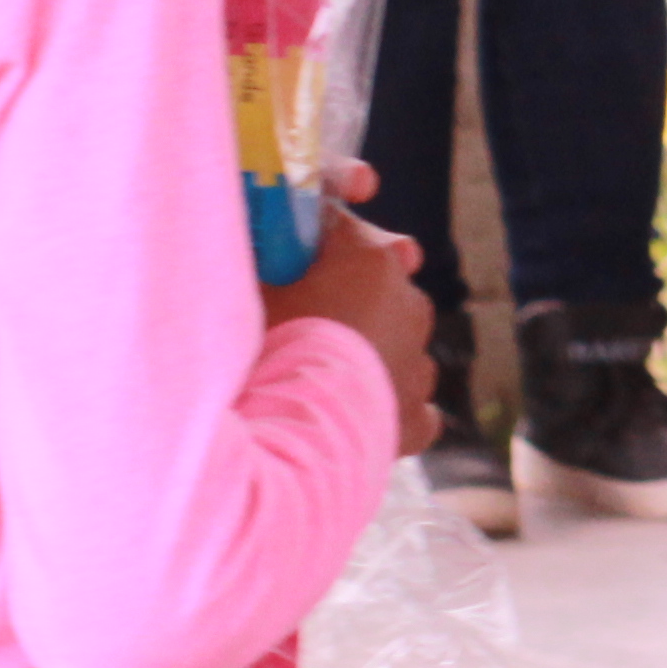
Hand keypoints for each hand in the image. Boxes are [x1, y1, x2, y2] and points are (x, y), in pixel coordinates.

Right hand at [261, 158, 441, 455]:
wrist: (286, 434)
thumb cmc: (261, 352)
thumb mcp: (248, 293)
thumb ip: (259, 264)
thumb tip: (251, 255)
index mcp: (373, 263)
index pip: (342, 233)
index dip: (307, 247)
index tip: (280, 263)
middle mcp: (411, 306)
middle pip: (374, 290)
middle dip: (341, 301)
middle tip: (294, 329)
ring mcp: (418, 364)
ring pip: (395, 347)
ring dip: (364, 356)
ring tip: (312, 382)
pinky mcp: (416, 419)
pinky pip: (408, 406)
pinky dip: (384, 410)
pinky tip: (348, 420)